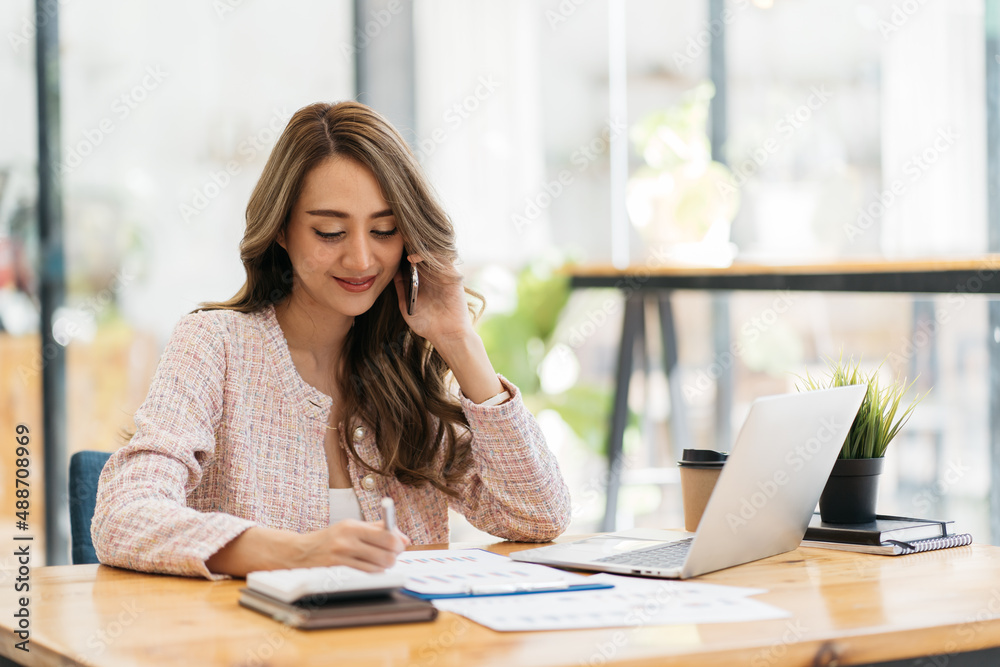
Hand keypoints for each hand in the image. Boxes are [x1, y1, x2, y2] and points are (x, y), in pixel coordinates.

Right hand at [294, 519, 410, 571]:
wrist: (300, 552)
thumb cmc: (331, 538)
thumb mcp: (351, 526)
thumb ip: (378, 529)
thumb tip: (403, 539)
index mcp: (352, 527)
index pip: (386, 536)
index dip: (398, 543)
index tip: (400, 544)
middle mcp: (346, 542)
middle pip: (386, 555)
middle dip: (394, 556)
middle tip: (392, 554)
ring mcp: (342, 560)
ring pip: (379, 568)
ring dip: (383, 566)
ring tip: (377, 560)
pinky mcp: (339, 573)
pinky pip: (366, 576)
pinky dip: (372, 573)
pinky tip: (367, 567)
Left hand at [393, 254, 473, 348]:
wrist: (447, 334)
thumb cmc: (427, 325)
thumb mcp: (406, 307)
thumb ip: (401, 291)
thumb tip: (394, 273)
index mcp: (422, 285)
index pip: (411, 266)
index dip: (400, 259)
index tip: (387, 254)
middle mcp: (432, 279)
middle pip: (420, 258)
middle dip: (407, 250)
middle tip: (393, 246)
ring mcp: (442, 277)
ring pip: (430, 256)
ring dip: (416, 251)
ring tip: (401, 250)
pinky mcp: (452, 276)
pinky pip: (441, 259)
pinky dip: (427, 255)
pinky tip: (412, 258)